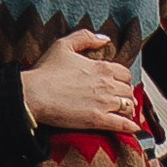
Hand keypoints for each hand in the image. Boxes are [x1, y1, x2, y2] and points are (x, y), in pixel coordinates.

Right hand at [20, 29, 143, 136]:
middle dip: (126, 95)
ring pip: (127, 106)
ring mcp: (103, 103)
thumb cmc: (45, 71)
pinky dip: (129, 127)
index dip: (123, 79)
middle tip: (123, 99)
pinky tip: (133, 128)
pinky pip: (121, 124)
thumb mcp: (64, 45)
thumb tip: (104, 39)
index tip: (120, 83)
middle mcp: (107, 84)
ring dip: (128, 109)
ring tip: (126, 113)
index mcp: (101, 67)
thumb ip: (85, 37)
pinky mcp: (97, 120)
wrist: (33, 94)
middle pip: (128, 90)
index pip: (124, 73)